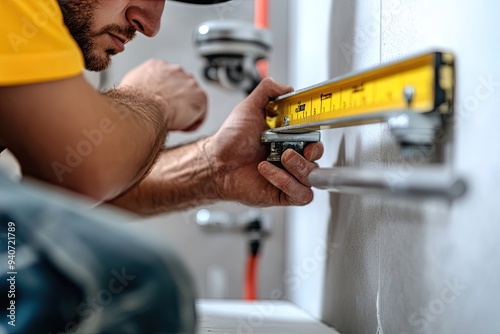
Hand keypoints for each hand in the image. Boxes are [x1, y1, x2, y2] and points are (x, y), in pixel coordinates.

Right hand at [120, 59, 207, 130]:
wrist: (144, 107)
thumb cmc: (133, 101)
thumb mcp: (129, 87)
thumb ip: (139, 86)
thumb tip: (137, 95)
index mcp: (158, 66)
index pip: (167, 80)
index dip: (163, 96)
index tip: (159, 107)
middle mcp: (176, 70)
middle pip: (180, 89)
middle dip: (175, 103)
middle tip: (167, 117)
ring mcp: (190, 82)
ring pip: (190, 101)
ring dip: (183, 114)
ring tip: (172, 124)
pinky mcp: (200, 97)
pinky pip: (199, 115)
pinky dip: (190, 124)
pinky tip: (179, 128)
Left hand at [204, 77, 323, 205]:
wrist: (216, 161)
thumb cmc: (231, 139)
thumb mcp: (249, 107)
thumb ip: (268, 91)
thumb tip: (287, 88)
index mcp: (289, 141)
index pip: (315, 142)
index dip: (315, 141)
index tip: (308, 136)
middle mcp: (290, 160)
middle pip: (317, 161)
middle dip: (310, 154)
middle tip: (290, 149)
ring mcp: (288, 178)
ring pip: (312, 178)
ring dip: (298, 167)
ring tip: (280, 158)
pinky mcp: (283, 195)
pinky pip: (300, 194)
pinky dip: (287, 182)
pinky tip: (268, 172)